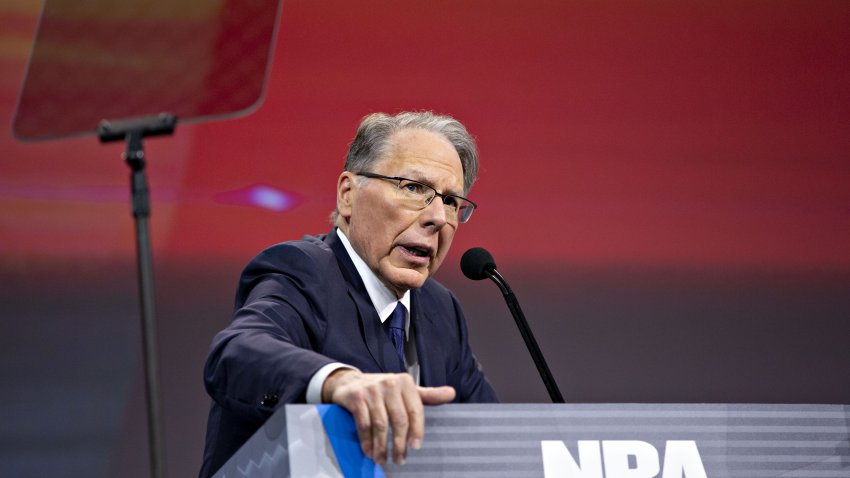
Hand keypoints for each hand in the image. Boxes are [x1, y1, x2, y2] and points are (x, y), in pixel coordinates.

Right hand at [321, 369, 455, 464]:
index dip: (417, 430)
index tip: (415, 447)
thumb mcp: (405, 389)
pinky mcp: (357, 398)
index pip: (415, 410)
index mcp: (405, 382)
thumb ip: (428, 395)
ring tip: (383, 460)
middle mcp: (389, 384)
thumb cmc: (382, 389)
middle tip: (400, 459)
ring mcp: (372, 391)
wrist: (349, 381)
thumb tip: (452, 393)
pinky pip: (364, 425)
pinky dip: (367, 442)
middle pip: (399, 420)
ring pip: (381, 425)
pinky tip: (370, 452)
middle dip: (399, 443)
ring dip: (382, 447)